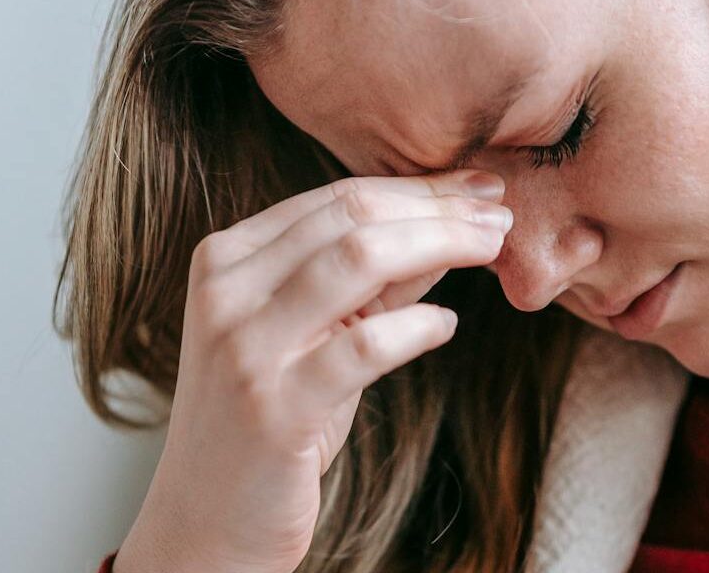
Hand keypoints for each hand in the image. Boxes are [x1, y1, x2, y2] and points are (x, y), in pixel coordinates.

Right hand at [114, 169, 511, 572]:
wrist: (208, 520)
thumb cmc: (271, 420)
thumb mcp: (314, 335)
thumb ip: (372, 280)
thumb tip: (449, 223)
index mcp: (227, 258)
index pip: (336, 198)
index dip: (418, 187)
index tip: (477, 188)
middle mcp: (227, 291)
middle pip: (352, 217)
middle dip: (438, 208)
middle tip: (499, 213)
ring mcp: (245, 347)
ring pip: (359, 259)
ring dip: (441, 244)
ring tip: (491, 249)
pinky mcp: (275, 407)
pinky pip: (366, 345)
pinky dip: (419, 325)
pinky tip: (447, 324)